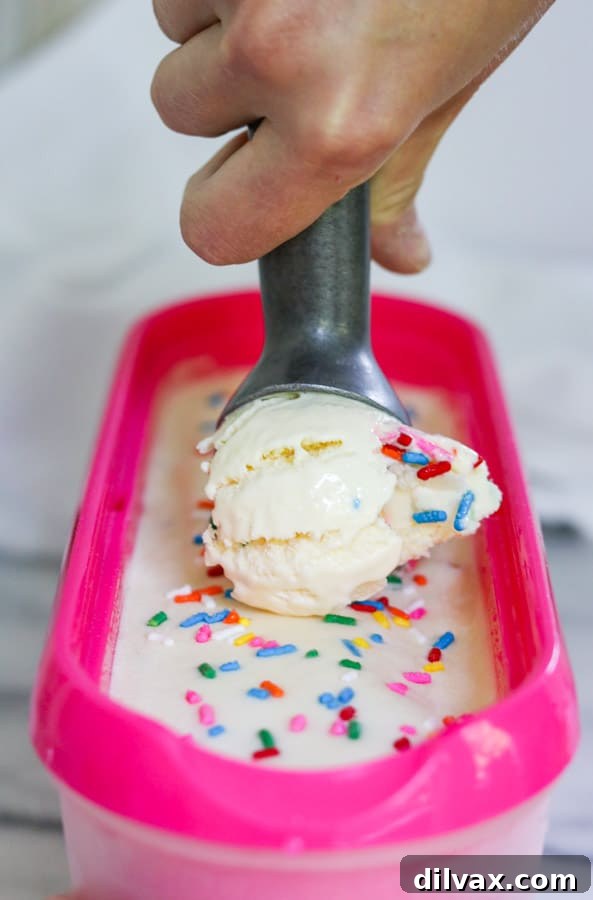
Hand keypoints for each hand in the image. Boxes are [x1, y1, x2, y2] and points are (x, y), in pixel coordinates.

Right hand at [151, 0, 552, 271]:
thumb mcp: (447, 84)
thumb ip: (395, 178)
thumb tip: (395, 251)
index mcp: (340, 124)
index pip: (215, 227)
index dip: (221, 213)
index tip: (236, 191)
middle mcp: (277, 48)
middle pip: (178, 108)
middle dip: (224, 89)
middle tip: (298, 52)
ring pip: (175, 22)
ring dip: (220, 13)